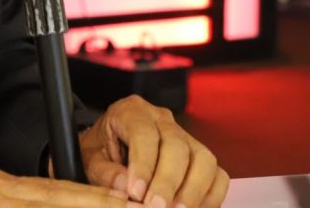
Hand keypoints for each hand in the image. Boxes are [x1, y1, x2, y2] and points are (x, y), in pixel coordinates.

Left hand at [79, 95, 227, 207]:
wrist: (109, 147)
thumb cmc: (101, 151)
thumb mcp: (91, 159)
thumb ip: (105, 172)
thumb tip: (125, 187)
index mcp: (131, 112)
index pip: (144, 134)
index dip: (143, 165)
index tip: (136, 193)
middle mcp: (162, 119)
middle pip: (177, 146)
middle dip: (168, 182)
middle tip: (156, 207)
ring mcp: (186, 136)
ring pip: (204, 159)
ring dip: (193, 191)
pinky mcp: (200, 157)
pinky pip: (217, 175)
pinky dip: (210, 197)